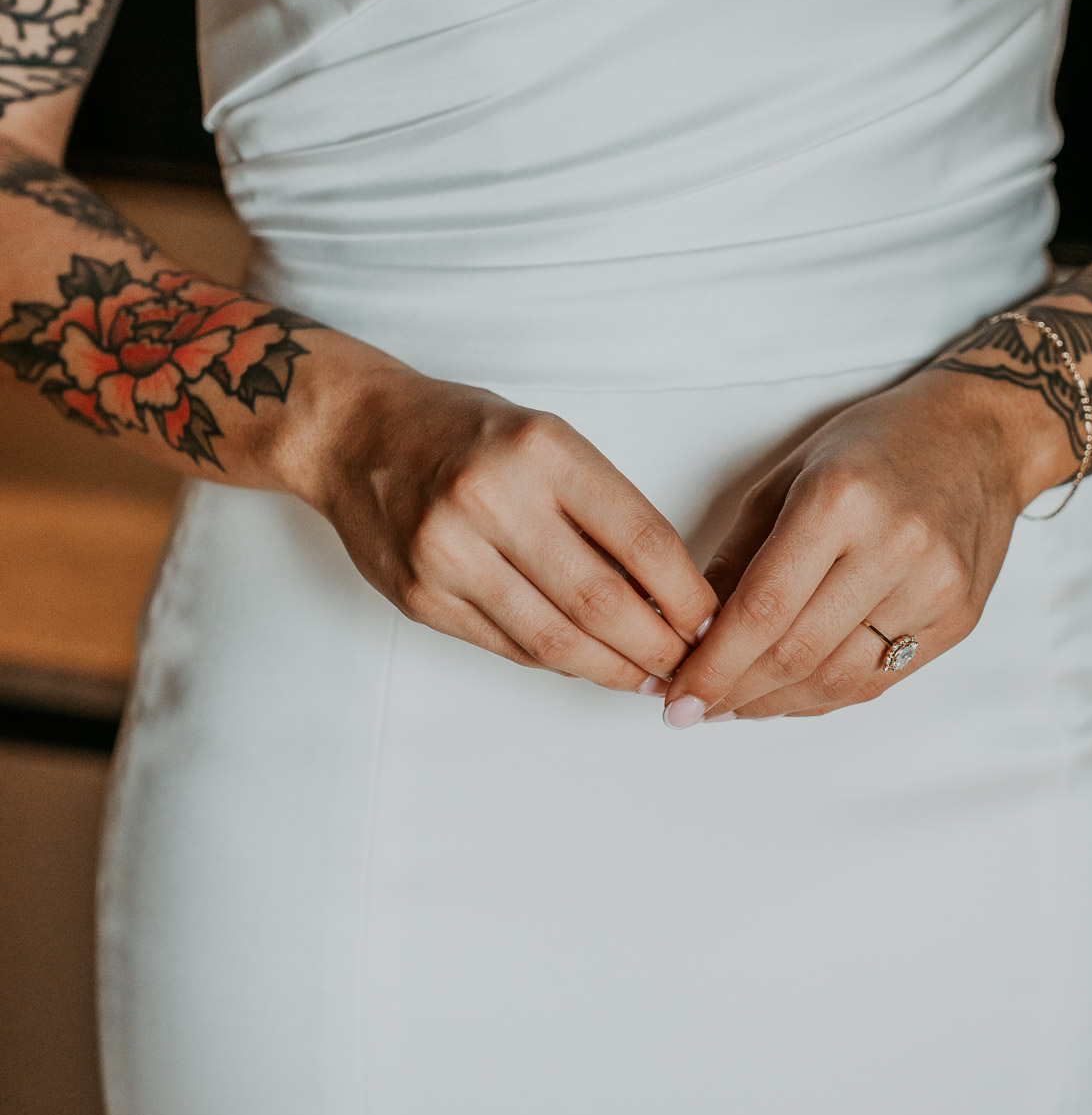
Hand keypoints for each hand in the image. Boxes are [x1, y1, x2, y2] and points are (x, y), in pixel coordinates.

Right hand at [282, 344, 717, 690]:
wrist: (355, 436)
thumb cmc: (465, 435)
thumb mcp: (546, 439)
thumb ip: (603, 509)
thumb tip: (670, 594)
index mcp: (542, 450)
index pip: (641, 540)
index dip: (688, 596)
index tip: (713, 623)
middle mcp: (493, 500)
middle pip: (603, 602)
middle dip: (659, 648)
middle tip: (690, 667)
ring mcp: (449, 553)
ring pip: (555, 640)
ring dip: (613, 670)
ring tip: (647, 678)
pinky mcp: (422, 597)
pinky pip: (509, 647)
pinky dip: (558, 663)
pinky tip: (587, 663)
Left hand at [660, 368, 1072, 723]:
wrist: (979, 437)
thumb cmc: (876, 445)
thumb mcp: (788, 475)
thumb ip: (739, 554)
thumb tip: (694, 630)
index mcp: (840, 498)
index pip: (763, 607)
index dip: (714, 664)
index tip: (679, 695)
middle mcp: (893, 545)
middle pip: (798, 651)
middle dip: (736, 691)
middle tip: (695, 709)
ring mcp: (934, 587)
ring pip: (837, 679)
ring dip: (776, 704)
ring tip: (736, 707)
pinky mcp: (959, 618)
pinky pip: (878, 680)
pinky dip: (824, 697)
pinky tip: (788, 697)